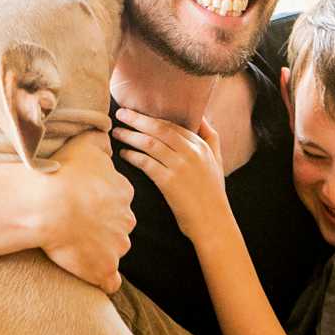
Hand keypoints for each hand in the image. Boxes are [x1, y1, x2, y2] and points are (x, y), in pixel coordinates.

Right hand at [39, 130, 135, 292]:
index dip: (101, 202)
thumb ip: (100, 140)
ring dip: (101, 250)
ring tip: (76, 246)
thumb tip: (107, 137)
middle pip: (120, 225)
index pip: (119, 200)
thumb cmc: (63, 172)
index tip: (82, 202)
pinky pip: (110, 281)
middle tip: (77, 223)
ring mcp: (117, 246)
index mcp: (123, 193)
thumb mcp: (84, 144)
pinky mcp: (104, 269)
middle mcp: (126, 220)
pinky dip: (103, 280)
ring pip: (115, 250)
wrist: (48, 204)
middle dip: (105, 226)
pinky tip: (92, 276)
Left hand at [111, 108, 230, 243]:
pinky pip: (146, 163)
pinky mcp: (169, 182)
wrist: (213, 222)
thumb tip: (200, 115)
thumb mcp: (217, 160)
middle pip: (159, 128)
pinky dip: (132, 156)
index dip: (152, 117)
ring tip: (117, 132)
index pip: (172, 124)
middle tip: (121, 113)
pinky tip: (124, 154)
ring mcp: (180, 167)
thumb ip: (210, 137)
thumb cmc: (212, 192)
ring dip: (130, 135)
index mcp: (201, 146)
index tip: (136, 112)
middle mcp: (191, 152)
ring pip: (150, 143)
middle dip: (137, 119)